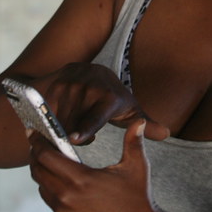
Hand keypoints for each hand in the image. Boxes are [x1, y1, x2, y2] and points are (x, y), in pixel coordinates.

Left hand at [29, 118, 161, 211]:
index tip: (33, 131)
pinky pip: (52, 205)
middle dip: (36, 155)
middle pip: (38, 171)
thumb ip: (133, 141)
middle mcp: (68, 198)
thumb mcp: (137, 166)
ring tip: (49, 161)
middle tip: (37, 144)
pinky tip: (62, 183)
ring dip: (43, 174)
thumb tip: (140, 121)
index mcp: (81, 179)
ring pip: (43, 188)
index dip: (38, 142)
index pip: (47, 156)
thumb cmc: (138, 198)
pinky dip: (53, 192)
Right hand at [38, 63, 169, 144]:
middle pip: (73, 125)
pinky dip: (47, 121)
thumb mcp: (130, 110)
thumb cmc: (111, 98)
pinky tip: (55, 122)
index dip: (85, 129)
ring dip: (60, 130)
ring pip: (57, 119)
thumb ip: (145, 124)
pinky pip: (44, 110)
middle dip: (73, 137)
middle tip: (82, 137)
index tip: (75, 139)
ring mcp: (68, 82)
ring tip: (72, 128)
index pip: (95, 117)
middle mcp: (88, 86)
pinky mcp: (51, 82)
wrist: (88, 72)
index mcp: (109, 96)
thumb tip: (167, 133)